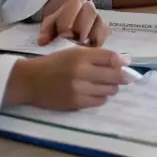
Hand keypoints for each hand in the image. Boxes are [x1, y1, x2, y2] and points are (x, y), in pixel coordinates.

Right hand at [4, 46, 132, 109]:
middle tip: (120, 78)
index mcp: (81, 55)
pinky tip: (94, 93)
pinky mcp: (76, 103)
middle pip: (114, 75)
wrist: (30, 81)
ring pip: (109, 90)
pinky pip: (99, 102)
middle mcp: (82, 71)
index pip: (111, 58)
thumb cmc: (53, 64)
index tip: (126, 65)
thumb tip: (122, 61)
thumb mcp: (73, 52)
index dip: (122, 62)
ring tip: (104, 85)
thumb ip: (96, 56)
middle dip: (120, 77)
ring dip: (111, 88)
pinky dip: (101, 97)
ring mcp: (79, 88)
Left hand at [37, 0, 107, 45]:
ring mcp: (98, 17)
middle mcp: (89, 7)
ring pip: (99, 27)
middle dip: (80, 31)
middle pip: (88, 18)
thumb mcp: (50, 23)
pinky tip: (88, 48)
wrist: (71, 14)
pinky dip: (98, 43)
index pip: (72, 12)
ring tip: (81, 46)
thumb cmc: (60, 20)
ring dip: (90, 38)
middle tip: (73, 41)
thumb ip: (46, 31)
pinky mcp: (104, 27)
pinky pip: (105, 35)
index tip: (62, 35)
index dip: (66, 26)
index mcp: (74, 2)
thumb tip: (42, 42)